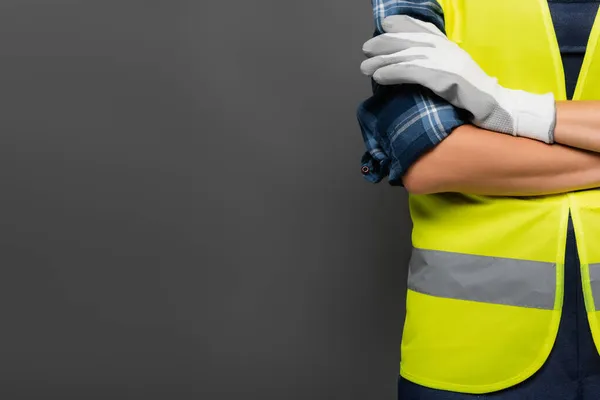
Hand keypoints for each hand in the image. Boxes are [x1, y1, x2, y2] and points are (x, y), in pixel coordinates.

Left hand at [360, 15, 555, 143]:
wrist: (495, 107)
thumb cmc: (471, 94)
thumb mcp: (453, 71)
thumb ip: (435, 62)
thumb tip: (410, 61)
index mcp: (448, 46)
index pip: (423, 28)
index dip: (402, 24)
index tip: (385, 25)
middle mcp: (446, 50)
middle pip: (410, 41)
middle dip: (385, 43)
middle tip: (367, 49)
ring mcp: (446, 63)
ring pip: (407, 56)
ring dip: (383, 61)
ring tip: (366, 67)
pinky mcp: (444, 79)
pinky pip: (413, 73)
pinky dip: (393, 73)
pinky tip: (380, 77)